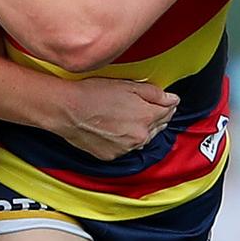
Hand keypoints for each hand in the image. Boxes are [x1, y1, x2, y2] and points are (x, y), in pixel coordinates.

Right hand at [57, 77, 179, 160]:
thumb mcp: (127, 85)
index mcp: (146, 117)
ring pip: (142, 139)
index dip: (167, 104)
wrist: (67, 110)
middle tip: (144, 106)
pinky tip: (115, 128)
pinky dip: (124, 139)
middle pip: (158, 126)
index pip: (168, 111)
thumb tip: (172, 99)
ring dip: (140, 129)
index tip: (164, 100)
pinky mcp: (111, 155)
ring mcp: (126, 148)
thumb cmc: (93, 94)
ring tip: (128, 117)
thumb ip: (154, 93)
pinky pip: (125, 148)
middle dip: (155, 116)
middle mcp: (140, 136)